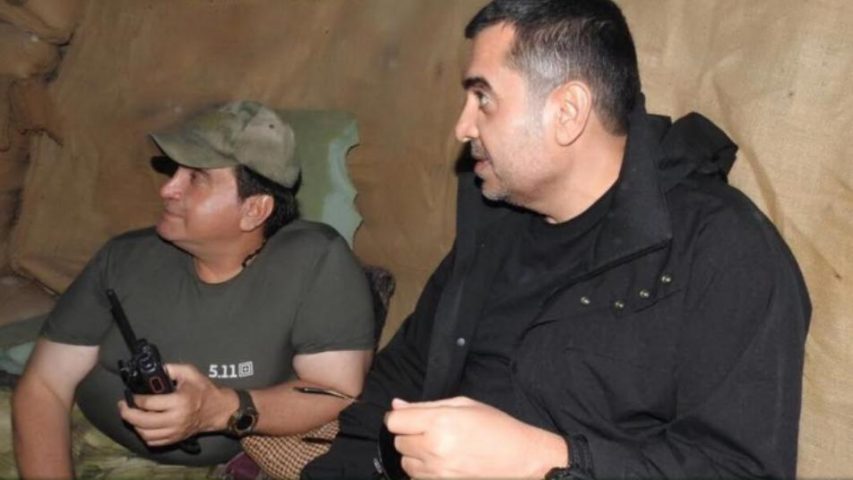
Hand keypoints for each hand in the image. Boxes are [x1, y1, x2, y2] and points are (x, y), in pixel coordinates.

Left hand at [117, 363, 235, 446]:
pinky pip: (153, 442)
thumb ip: (171, 368)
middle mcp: (176, 419)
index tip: (131, 395)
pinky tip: (142, 426)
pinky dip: (144, 435)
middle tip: (123, 406)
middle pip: (143, 421)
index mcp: (179, 401)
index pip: (149, 403)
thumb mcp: (190, 372)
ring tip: (131, 415)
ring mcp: (175, 431)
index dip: (136, 399)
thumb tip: (154, 370)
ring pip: (146, 434)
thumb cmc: (203, 389)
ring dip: (134, 425)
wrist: (218, 409)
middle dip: (128, 414)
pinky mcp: (175, 439)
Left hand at [385, 396, 566, 478]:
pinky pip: (417, 477)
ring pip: (405, 462)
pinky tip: (441, 461)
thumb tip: (396, 404)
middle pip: (398, 442)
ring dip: (414, 453)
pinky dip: (423, 469)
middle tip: (430, 430)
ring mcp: (438, 471)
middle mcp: (434, 448)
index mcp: (439, 422)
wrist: (520, 458)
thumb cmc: (496, 427)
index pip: (394, 421)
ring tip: (437, 446)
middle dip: (409, 434)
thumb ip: (425, 406)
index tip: (409, 416)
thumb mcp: (463, 405)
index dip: (400, 417)